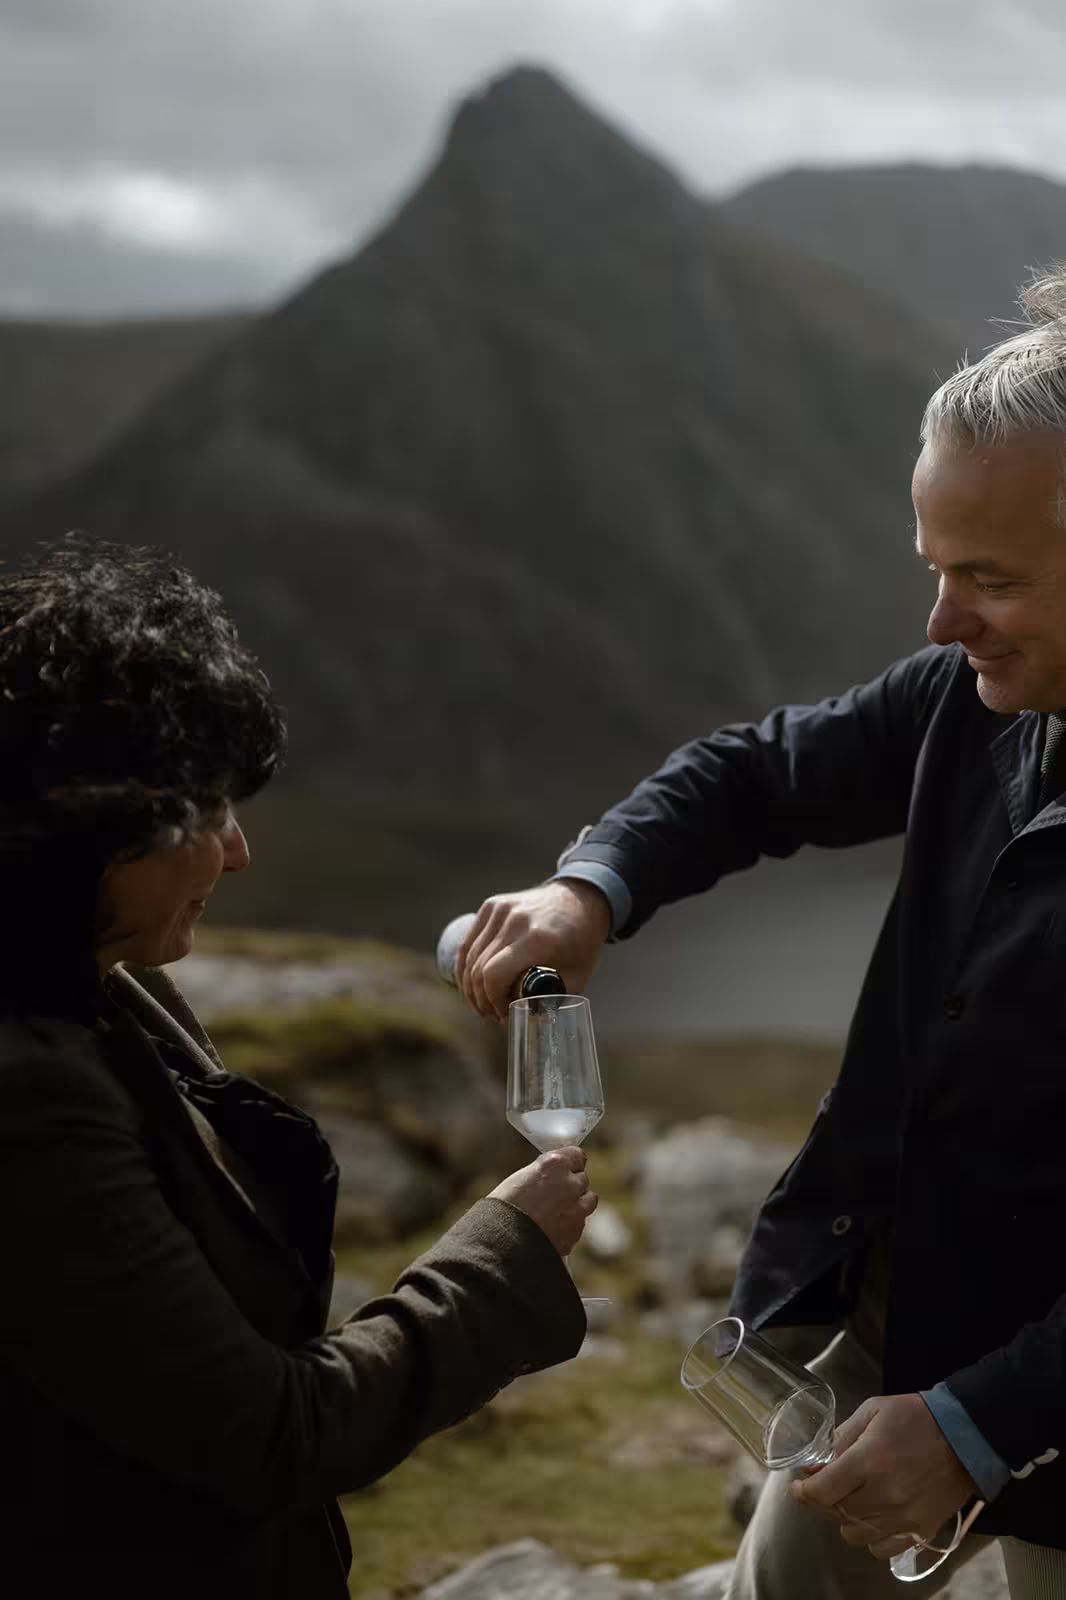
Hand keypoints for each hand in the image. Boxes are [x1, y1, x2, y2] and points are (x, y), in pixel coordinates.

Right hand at [456, 881, 610, 1020]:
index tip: (505, 1014)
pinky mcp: (491, 905)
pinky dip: (464, 967)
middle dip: (482, 999)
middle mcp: (515, 920)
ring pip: (468, 957)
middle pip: (478, 969)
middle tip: (494, 1014)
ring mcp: (500, 909)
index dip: (492, 1001)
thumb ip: (552, 1000)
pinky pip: (468, 942)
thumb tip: (528, 1024)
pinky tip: (471, 984)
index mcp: (537, 938)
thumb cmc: (581, 941)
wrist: (581, 899)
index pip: (493, 975)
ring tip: (483, 1004)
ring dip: (470, 987)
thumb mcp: (576, 975)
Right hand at [489, 1147, 597, 1255]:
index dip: (571, 1162)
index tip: (568, 1167)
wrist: (502, 1241)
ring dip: (578, 1202)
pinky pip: (580, 1223)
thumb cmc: (504, 1206)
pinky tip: (554, 1228)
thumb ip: (544, 1174)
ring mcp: (577, 1208)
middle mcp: (570, 1184)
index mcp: (555, 1164)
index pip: (577, 1155)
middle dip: (572, 1184)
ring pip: (588, 1200)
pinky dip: (571, 1223)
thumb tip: (551, 1177)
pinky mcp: (576, 1230)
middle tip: (556, 1193)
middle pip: (582, 1178)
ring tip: (559, 1210)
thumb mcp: (522, 1178)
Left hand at [789, 1393, 977, 1560]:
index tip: (797, 1488)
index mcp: (870, 1460)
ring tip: (852, 1499)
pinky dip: (871, 1537)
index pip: (822, 1492)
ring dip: (846, 1519)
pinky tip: (873, 1516)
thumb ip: (841, 1438)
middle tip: (825, 1486)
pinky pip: (881, 1549)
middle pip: (835, 1514)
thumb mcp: (872, 1412)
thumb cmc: (917, 1417)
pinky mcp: (920, 1530)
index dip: (802, 1493)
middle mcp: (885, 1494)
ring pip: (854, 1535)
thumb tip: (815, 1463)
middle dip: (822, 1501)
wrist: (966, 1436)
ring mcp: (903, 1517)